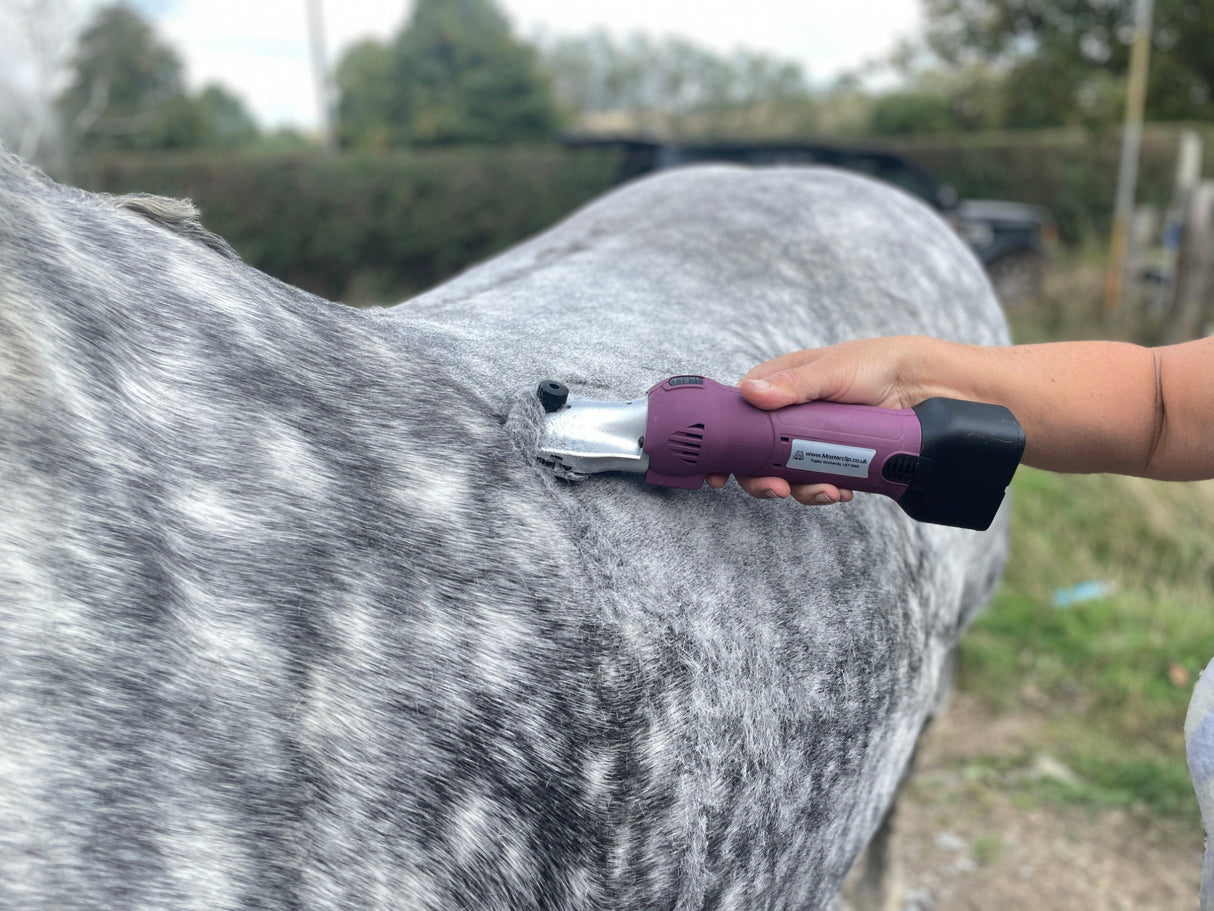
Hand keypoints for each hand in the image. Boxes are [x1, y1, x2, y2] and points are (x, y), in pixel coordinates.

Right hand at [706, 336, 931, 502]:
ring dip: (800, 490)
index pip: (737, 417)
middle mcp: (786, 416)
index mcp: (776, 388)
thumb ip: (793, 385)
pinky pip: (816, 480)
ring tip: (826, 491)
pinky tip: (841, 490)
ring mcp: (808, 439)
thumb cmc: (872, 363)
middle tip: (777, 490)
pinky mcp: (831, 457)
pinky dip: (824, 490)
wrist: (920, 385)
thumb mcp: (830, 371)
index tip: (718, 473)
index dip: (725, 446)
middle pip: (756, 455)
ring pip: (786, 473)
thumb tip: (751, 392)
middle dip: (762, 479)